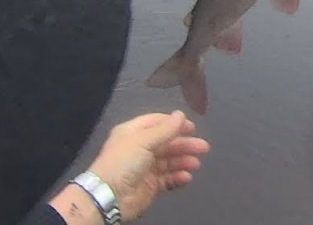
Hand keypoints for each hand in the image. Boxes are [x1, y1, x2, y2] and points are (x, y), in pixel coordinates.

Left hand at [50, 110, 209, 223]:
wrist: (109, 197)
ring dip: (184, 161)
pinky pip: (168, 179)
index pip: (157, 123)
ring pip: (170, 161)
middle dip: (185, 144)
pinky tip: (186, 177)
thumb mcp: (143, 141)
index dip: (174, 124)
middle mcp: (140, 148)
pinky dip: (178, 177)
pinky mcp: (150, 185)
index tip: (192, 127)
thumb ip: (165, 129)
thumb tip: (181, 114)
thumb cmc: (123, 162)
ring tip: (196, 164)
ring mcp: (145, 168)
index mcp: (133, 133)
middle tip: (203, 147)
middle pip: (167, 143)